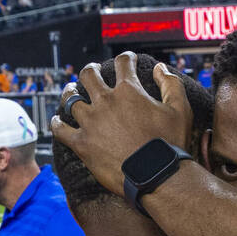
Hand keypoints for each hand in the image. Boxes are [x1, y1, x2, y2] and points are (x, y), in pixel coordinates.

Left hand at [50, 52, 196, 195]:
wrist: (156, 177)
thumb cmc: (171, 145)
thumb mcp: (181, 109)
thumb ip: (171, 83)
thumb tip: (158, 68)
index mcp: (129, 90)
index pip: (122, 63)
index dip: (125, 58)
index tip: (127, 60)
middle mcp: (106, 102)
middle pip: (89, 75)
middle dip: (91, 71)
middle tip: (92, 72)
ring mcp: (91, 123)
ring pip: (71, 99)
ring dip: (70, 92)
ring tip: (71, 91)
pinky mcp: (81, 144)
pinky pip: (60, 130)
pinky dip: (55, 123)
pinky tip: (55, 120)